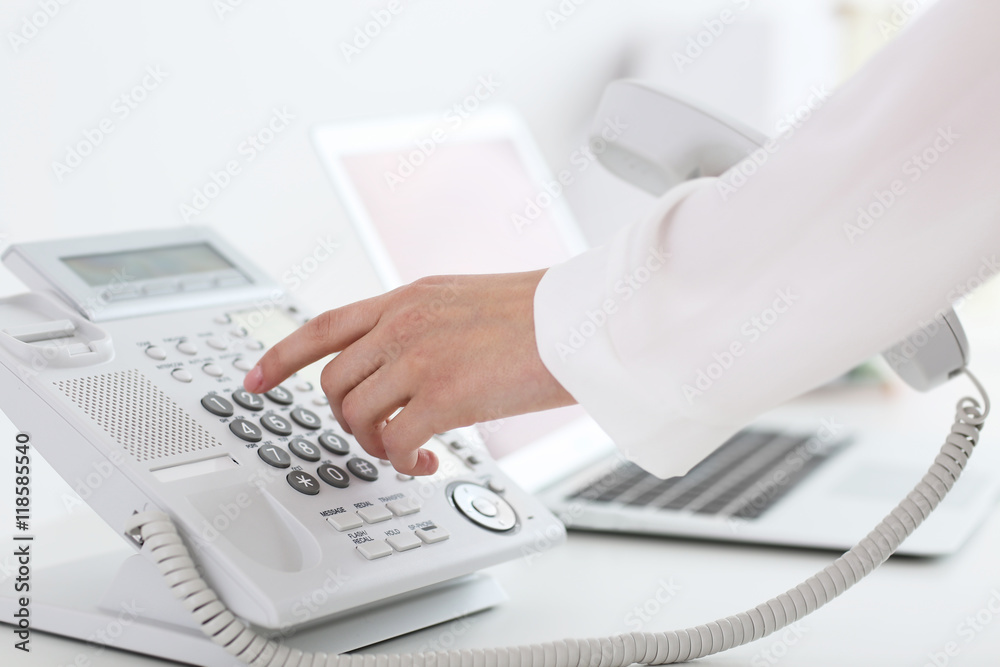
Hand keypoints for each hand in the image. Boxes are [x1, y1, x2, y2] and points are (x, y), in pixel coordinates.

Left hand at [244, 270, 575, 475]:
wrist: (580, 318)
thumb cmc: (536, 315)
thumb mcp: (463, 301)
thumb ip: (422, 324)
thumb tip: (400, 363)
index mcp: (406, 298)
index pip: (322, 326)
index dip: (279, 357)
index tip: (253, 381)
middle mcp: (404, 323)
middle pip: (334, 382)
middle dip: (346, 418)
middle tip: (376, 433)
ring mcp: (421, 356)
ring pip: (358, 414)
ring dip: (375, 443)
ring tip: (407, 450)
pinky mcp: (445, 394)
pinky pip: (396, 441)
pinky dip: (403, 461)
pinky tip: (427, 461)